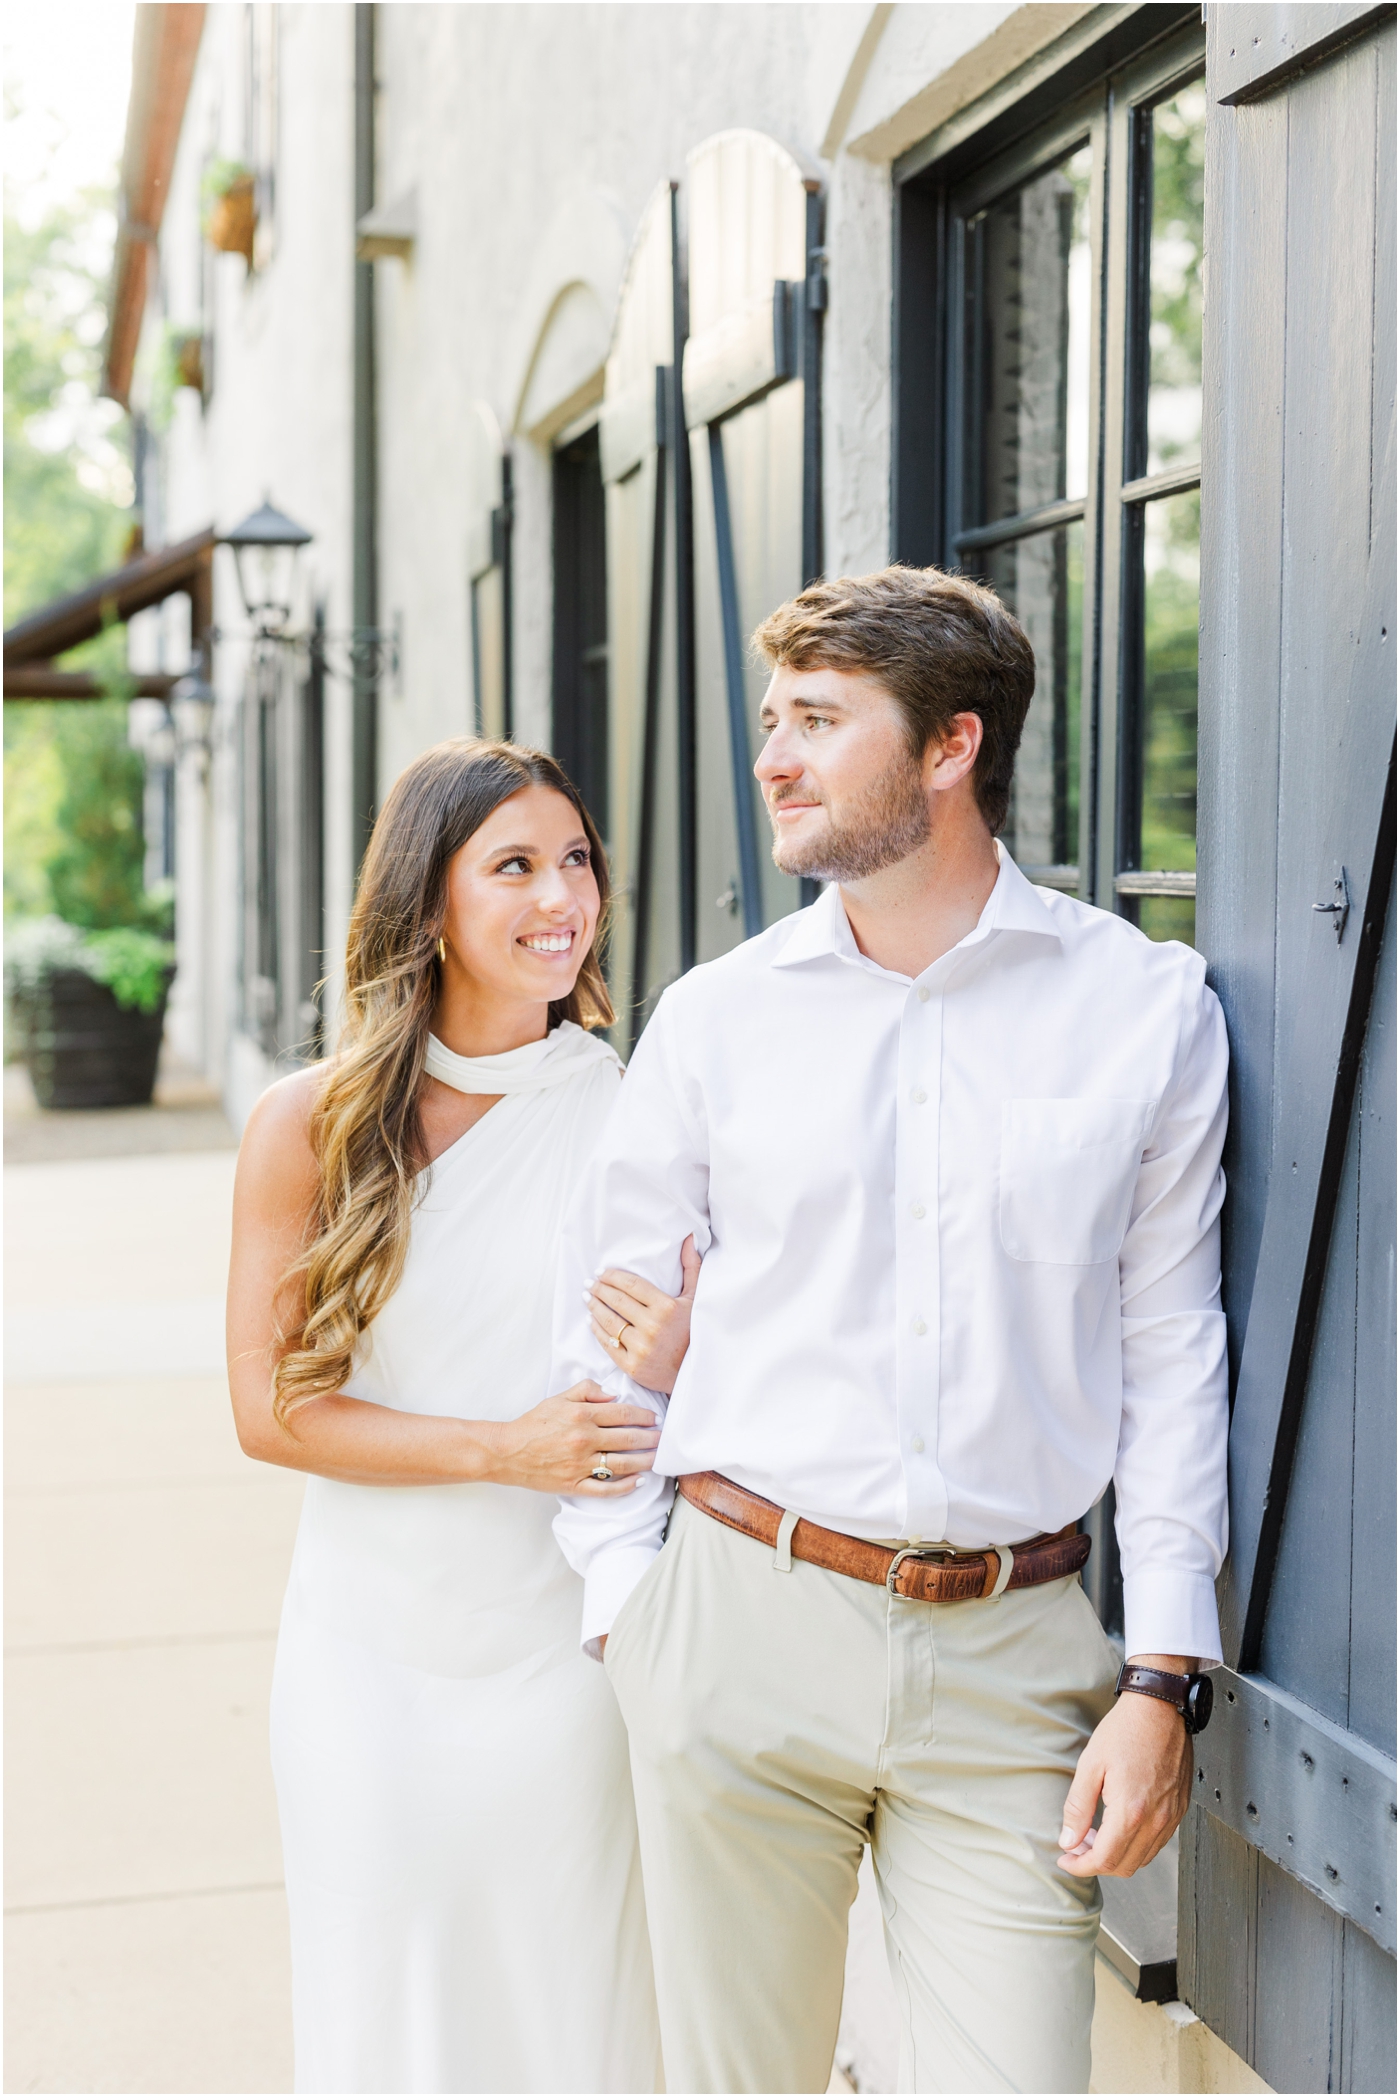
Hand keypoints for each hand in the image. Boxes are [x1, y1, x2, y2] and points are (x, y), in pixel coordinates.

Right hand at [485, 1380, 659, 1495]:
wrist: (507, 1452)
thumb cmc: (534, 1423)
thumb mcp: (558, 1399)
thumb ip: (587, 1391)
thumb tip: (614, 1395)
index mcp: (582, 1416)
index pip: (623, 1414)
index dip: (644, 1416)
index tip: (655, 1418)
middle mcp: (584, 1440)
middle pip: (629, 1439)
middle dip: (651, 1438)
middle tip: (664, 1438)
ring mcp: (580, 1464)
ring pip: (623, 1464)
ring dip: (645, 1461)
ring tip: (658, 1458)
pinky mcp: (574, 1485)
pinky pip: (605, 1489)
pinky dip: (625, 1487)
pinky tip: (638, 1481)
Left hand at [586, 1236, 701, 1393]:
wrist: (694, 1372)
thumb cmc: (694, 1331)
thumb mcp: (695, 1299)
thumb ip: (691, 1267)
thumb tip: (688, 1238)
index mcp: (667, 1307)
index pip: (632, 1285)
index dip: (613, 1276)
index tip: (602, 1272)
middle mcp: (652, 1326)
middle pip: (617, 1301)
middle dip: (599, 1289)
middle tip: (589, 1283)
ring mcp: (641, 1347)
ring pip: (609, 1321)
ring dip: (594, 1307)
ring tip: (587, 1297)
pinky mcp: (632, 1366)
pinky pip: (608, 1344)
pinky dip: (597, 1330)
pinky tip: (591, 1320)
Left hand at [1057, 1659, 1194, 1877]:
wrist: (1160, 1709)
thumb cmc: (1126, 1731)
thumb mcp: (1090, 1766)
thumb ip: (1077, 1809)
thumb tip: (1069, 1841)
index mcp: (1131, 1812)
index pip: (1105, 1860)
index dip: (1082, 1866)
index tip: (1067, 1860)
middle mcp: (1156, 1820)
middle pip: (1125, 1866)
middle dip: (1097, 1863)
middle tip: (1078, 1846)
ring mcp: (1171, 1817)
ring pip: (1143, 1858)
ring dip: (1117, 1855)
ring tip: (1096, 1834)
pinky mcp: (1179, 1809)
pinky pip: (1158, 1842)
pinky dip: (1137, 1845)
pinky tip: (1120, 1825)